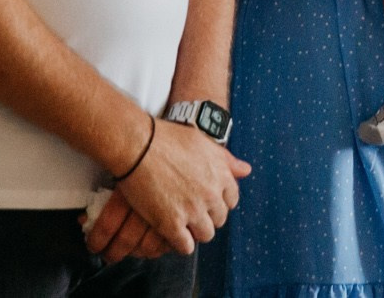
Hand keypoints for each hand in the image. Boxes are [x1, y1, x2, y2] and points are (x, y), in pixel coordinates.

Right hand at [89, 118, 250, 256]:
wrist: (136, 144)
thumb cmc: (166, 138)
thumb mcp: (201, 142)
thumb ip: (226, 160)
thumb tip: (247, 170)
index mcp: (221, 174)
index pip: (231, 200)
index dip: (218, 201)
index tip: (205, 200)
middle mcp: (211, 194)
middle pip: (219, 219)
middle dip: (207, 216)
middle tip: (190, 210)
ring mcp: (193, 211)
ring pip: (205, 235)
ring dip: (195, 231)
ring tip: (181, 222)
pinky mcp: (172, 224)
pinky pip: (186, 246)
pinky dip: (180, 242)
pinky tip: (171, 232)